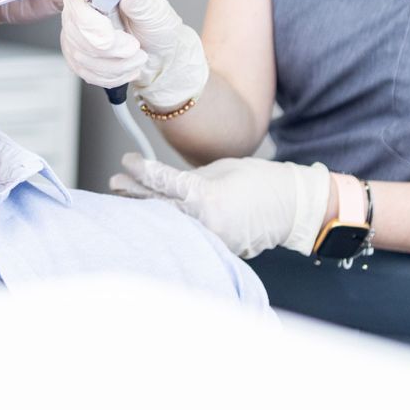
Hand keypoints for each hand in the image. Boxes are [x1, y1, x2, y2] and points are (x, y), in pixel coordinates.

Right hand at [59, 0, 208, 110]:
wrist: (161, 54)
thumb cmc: (157, 28)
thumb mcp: (154, 10)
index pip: (77, 3)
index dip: (90, 24)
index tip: (110, 39)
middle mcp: (83, 8)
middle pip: (76, 33)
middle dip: (110, 50)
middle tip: (134, 47)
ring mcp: (76, 32)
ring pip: (80, 56)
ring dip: (115, 64)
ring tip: (135, 56)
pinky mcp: (76, 54)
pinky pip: (84, 71)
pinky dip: (110, 74)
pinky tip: (124, 65)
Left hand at [110, 153, 330, 258]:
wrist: (293, 207)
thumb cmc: (260, 182)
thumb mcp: (220, 170)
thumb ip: (189, 179)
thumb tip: (161, 181)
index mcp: (206, 196)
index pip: (164, 182)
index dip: (142, 171)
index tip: (128, 161)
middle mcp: (205, 222)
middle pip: (160, 206)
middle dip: (136, 194)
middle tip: (116, 183)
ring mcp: (211, 239)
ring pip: (170, 223)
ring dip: (147, 211)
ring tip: (126, 198)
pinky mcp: (217, 248)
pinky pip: (188, 234)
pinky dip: (170, 225)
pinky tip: (156, 217)